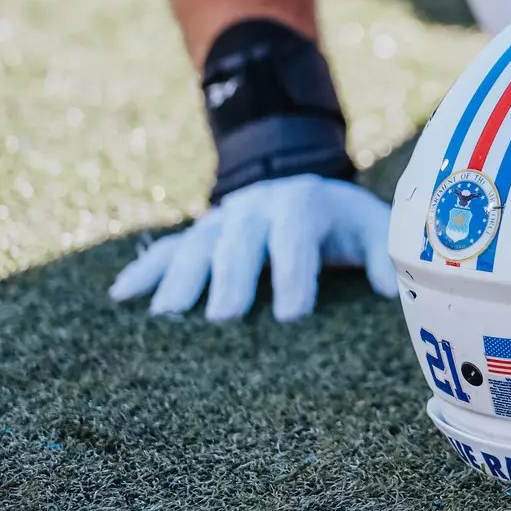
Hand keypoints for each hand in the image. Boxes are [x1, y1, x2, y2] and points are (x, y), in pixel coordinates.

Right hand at [109, 175, 396, 321]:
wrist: (311, 191)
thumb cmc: (346, 226)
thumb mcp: (374, 231)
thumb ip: (382, 256)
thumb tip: (390, 290)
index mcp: (305, 205)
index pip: (297, 237)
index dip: (294, 273)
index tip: (291, 316)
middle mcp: (259, 207)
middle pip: (241, 239)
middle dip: (231, 276)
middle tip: (223, 319)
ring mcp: (224, 219)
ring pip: (198, 243)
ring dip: (180, 277)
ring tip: (168, 316)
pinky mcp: (201, 234)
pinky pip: (168, 249)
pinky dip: (144, 271)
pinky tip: (120, 297)